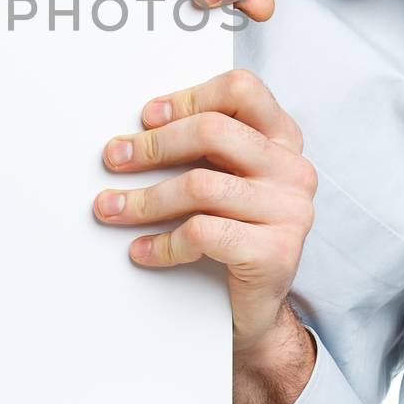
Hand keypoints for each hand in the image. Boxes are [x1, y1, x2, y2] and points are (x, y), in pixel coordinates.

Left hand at [92, 68, 316, 359]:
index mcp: (283, 139)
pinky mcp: (276, 252)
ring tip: (110, 209)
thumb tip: (134, 133)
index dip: (189, 98)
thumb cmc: (230, 235)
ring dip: (144, 199)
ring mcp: (290, 211)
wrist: (254, 313)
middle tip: (114, 158)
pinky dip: (162, 243)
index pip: (241, 90)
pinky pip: (203, 233)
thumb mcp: (222, 180)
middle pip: (213, 131)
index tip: (147, 117)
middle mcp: (293, 170)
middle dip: (153, 145)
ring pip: (200, 185)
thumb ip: (200, 150)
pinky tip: (142, 251)